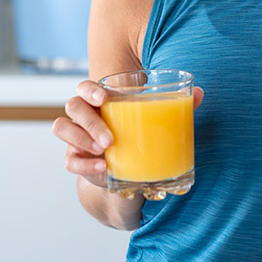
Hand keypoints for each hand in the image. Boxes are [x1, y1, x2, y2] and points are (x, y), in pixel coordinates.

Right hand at [52, 78, 203, 189]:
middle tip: (110, 139)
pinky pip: (69, 161)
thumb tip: (198, 92)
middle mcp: (85, 116)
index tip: (105, 97)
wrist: (128, 174)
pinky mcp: (77, 160)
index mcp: (101, 101)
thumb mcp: (155, 123)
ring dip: (80, 139)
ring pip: (62, 128)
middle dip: (89, 121)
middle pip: (73, 106)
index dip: (90, 89)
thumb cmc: (140, 138)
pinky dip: (83, 165)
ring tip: (104, 152)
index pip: (85, 87)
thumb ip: (175, 106)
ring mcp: (77, 138)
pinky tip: (102, 169)